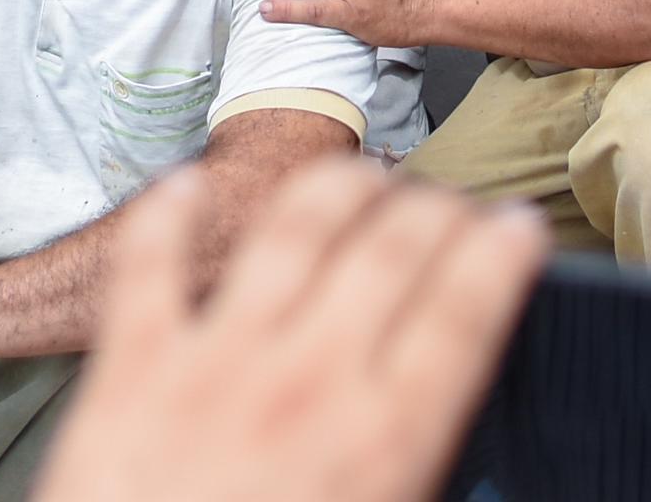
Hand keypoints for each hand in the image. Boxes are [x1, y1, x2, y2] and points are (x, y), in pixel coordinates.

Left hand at [27, 159, 546, 501]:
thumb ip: (421, 476)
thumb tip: (447, 436)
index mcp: (385, 442)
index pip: (464, 311)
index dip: (501, 253)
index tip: (519, 228)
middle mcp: (308, 384)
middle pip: (390, 251)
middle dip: (432, 210)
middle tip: (447, 206)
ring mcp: (215, 365)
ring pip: (288, 231)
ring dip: (333, 189)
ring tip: (358, 178)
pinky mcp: (131, 369)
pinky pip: (148, 264)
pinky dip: (167, 213)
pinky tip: (185, 183)